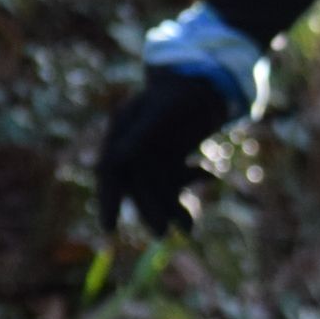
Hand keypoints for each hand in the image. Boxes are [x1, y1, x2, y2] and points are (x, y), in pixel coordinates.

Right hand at [94, 68, 230, 234]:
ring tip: (190, 227)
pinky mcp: (171, 160)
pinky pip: (178, 182)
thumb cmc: (175, 93)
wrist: (198, 84)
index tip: (108, 227)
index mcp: (120, 137)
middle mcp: (133, 151)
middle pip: (137, 188)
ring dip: (174, 207)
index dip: (108, 201)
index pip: (109, 174)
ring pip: (159, 190)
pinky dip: (192, 183)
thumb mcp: (158, 110)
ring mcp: (152, 157)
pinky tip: (211, 175)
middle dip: (150, 211)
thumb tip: (117, 157)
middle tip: (162, 234)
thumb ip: (139, 134)